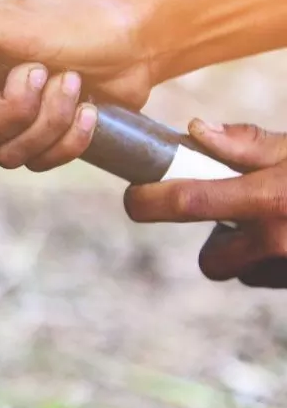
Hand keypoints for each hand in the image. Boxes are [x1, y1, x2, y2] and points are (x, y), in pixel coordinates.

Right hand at [0, 0, 154, 170]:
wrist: (133, 44)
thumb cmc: (69, 24)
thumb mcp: (10, 22)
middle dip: (11, 112)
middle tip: (41, 72)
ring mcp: (5, 127)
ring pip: (5, 155)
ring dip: (46, 120)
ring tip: (72, 83)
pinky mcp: (38, 143)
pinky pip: (39, 163)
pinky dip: (68, 139)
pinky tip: (88, 111)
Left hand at [124, 120, 286, 287]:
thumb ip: (250, 144)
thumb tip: (197, 129)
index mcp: (268, 199)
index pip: (187, 203)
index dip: (149, 201)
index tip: (135, 196)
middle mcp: (276, 240)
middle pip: (211, 260)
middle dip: (215, 241)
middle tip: (232, 216)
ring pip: (241, 271)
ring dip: (248, 254)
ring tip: (274, 223)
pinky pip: (268, 277)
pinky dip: (272, 262)